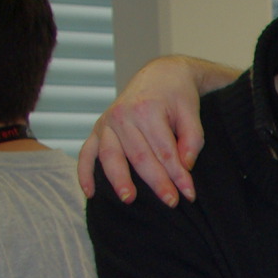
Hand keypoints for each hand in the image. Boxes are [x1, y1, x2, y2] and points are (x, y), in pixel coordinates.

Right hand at [76, 56, 222, 204]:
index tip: (189, 194)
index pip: (165, 151)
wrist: (161, 75)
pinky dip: (84, 172)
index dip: (178, 175)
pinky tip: (90, 193)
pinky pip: (87, 152)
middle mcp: (123, 115)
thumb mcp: (192, 112)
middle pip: (140, 156)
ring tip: (129, 200)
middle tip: (171, 203)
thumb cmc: (179, 96)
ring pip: (111, 156)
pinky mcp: (98, 129)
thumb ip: (192, 139)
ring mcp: (107, 122)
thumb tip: (185, 166)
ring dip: (119, 180)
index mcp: (147, 110)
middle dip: (156, 182)